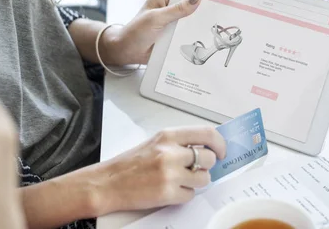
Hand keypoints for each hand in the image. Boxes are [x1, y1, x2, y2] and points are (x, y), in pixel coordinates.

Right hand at [94, 126, 225, 214]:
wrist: (107, 183)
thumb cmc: (131, 163)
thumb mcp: (156, 143)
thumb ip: (180, 143)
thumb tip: (207, 147)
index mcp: (168, 136)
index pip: (207, 133)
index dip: (220, 143)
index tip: (222, 151)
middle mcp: (170, 152)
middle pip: (209, 158)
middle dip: (207, 166)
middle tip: (198, 169)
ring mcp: (169, 173)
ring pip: (204, 178)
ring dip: (197, 181)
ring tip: (182, 180)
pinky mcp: (167, 193)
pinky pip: (190, 195)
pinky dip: (184, 195)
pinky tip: (171, 191)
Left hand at [104, 0, 200, 64]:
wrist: (127, 53)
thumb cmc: (135, 32)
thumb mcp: (156, 19)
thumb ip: (176, 10)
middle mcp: (170, 6)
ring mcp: (174, 20)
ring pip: (192, 15)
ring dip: (201, 16)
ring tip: (219, 16)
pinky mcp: (176, 33)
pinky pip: (189, 30)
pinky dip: (197, 30)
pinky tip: (209, 33)